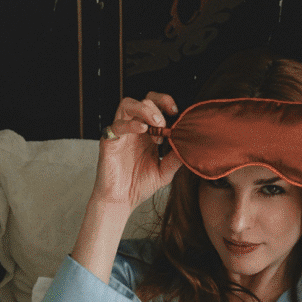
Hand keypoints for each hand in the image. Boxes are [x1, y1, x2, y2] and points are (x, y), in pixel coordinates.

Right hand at [94, 92, 182, 210]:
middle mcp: (135, 129)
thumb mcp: (165, 171)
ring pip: (128, 104)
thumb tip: (191, 146)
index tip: (177, 112)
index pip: (156, 105)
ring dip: (145, 109)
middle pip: (144, 100)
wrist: (121, 201)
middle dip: (158, 106)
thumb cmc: (140, 185)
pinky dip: (131, 124)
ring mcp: (121, 133)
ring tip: (157, 124)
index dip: (166, 102)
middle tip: (165, 123)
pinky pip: (117, 125)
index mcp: (148, 133)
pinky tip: (143, 129)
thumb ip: (176, 158)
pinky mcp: (109, 141)